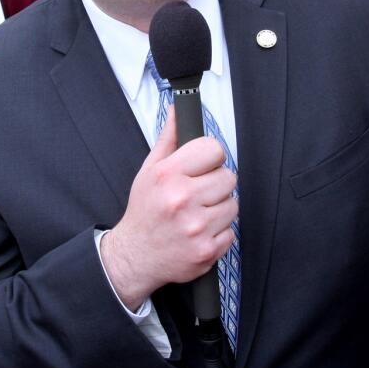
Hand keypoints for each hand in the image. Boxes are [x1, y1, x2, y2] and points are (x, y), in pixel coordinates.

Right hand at [100, 106, 237, 310]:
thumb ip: (169, 140)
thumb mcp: (149, 171)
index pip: (213, 149)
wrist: (135, 256)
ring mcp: (196, 227)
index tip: (203, 166)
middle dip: (215, 184)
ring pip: (233, 205)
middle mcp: (182, 199)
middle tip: (198, 194)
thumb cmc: (144, 212)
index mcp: (168, 175)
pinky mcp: (207, 250)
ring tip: (198, 214)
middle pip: (228, 177)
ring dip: (219, 209)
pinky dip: (219, 232)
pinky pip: (231, 231)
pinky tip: (200, 231)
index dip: (210, 158)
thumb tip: (178, 111)